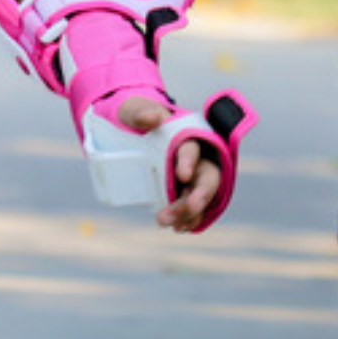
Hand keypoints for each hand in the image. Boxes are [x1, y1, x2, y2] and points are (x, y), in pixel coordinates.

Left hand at [107, 93, 224, 233]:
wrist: (130, 130)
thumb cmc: (136, 117)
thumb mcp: (132, 111)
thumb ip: (140, 112)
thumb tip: (154, 117)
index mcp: (184, 136)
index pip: (191, 149)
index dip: (188, 161)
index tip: (181, 175)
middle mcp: (195, 157)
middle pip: (207, 178)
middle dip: (198, 196)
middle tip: (183, 209)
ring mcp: (193, 176)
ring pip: (202, 196)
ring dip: (190, 212)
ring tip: (170, 223)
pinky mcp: (186, 191)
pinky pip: (195, 208)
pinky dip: (189, 219)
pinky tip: (179, 227)